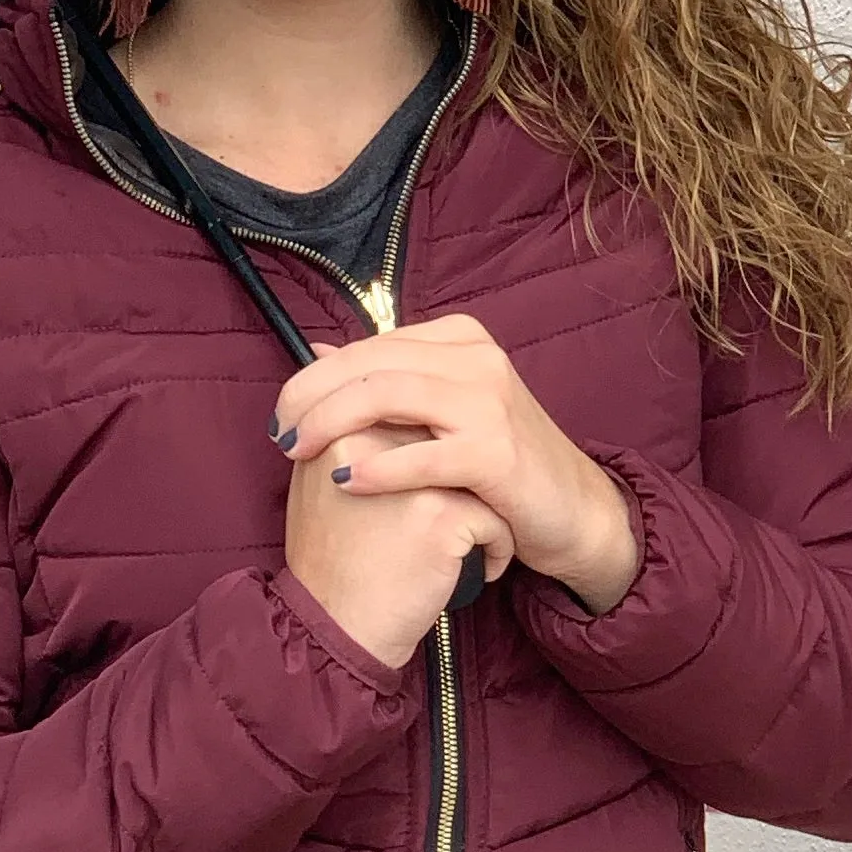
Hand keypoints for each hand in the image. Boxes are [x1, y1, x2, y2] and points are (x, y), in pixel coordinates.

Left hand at [273, 317, 639, 635]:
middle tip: (280, 433)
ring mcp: (489, 401)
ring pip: (387, 395)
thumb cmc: (499, 465)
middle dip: (311, 397)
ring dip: (331, 423)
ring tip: (298, 453)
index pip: (368, 346)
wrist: (572, 510)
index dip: (314, 376)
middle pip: (369, 363)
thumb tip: (319, 351)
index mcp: (458, 341)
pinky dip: (376, 465)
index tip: (282, 413)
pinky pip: (422, 453)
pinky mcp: (497, 452)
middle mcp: (475, 359)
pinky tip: (343, 481)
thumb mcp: (443, 412)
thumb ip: (388, 381)